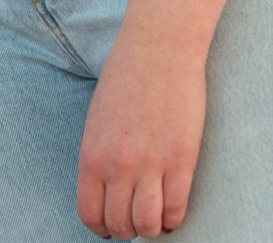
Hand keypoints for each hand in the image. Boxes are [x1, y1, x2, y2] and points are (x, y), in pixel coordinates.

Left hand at [76, 30, 206, 238]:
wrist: (159, 47)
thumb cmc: (127, 76)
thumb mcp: (98, 120)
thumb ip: (100, 157)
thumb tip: (107, 190)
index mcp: (91, 155)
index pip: (90, 214)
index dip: (102, 228)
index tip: (112, 226)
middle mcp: (117, 166)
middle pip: (120, 224)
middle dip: (128, 230)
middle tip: (136, 221)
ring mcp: (150, 165)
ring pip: (148, 225)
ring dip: (152, 229)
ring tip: (156, 218)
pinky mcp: (181, 160)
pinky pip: (176, 210)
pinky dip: (174, 219)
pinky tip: (174, 210)